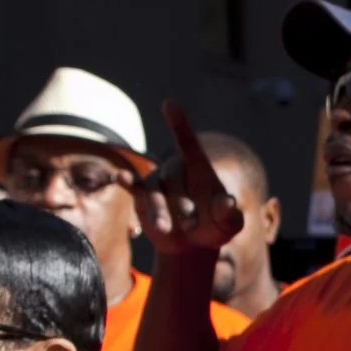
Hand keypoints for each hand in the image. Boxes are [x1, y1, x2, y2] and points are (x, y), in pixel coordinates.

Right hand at [133, 101, 243, 256]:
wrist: (193, 246)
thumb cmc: (217, 227)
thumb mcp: (230, 223)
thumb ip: (230, 212)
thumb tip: (228, 201)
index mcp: (200, 170)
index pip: (189, 144)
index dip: (179, 124)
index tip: (169, 104)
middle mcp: (176, 173)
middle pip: (174, 178)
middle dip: (183, 203)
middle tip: (194, 225)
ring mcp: (158, 184)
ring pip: (154, 190)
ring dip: (159, 209)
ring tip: (165, 229)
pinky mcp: (143, 199)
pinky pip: (133, 187)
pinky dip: (127, 181)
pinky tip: (120, 177)